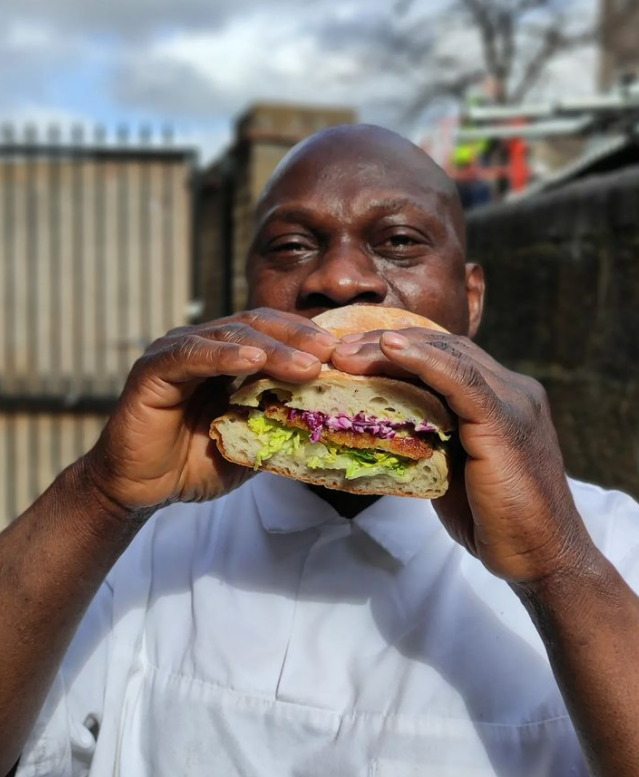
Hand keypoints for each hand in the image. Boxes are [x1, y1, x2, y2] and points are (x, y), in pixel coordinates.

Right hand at [84, 309, 337, 512]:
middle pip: (257, 326)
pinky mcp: (154, 368)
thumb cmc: (196, 464)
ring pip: (231, 335)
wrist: (141, 489)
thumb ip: (278, 422)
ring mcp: (178, 352)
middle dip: (297, 338)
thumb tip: (328, 418)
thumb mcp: (250, 441)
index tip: (341, 355)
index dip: (306, 339)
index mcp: (228, 357)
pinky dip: (224, 355)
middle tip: (331, 354)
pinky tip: (253, 360)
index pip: (273, 334)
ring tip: (306, 364)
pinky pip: (193, 355)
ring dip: (272, 349)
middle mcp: (204, 346)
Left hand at [332, 328, 595, 584]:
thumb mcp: (452, 467)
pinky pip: (460, 380)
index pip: (444, 356)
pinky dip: (423, 360)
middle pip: (442, 348)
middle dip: (385, 343)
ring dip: (391, 349)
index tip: (351, 353)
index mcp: (501, 396)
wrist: (541, 559)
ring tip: (345, 352)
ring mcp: (513, 401)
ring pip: (447, 356)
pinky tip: (390, 347)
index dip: (397, 349)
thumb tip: (380, 427)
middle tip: (337, 350)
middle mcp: (512, 389)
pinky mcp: (506, 421)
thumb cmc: (494, 520)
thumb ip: (430, 438)